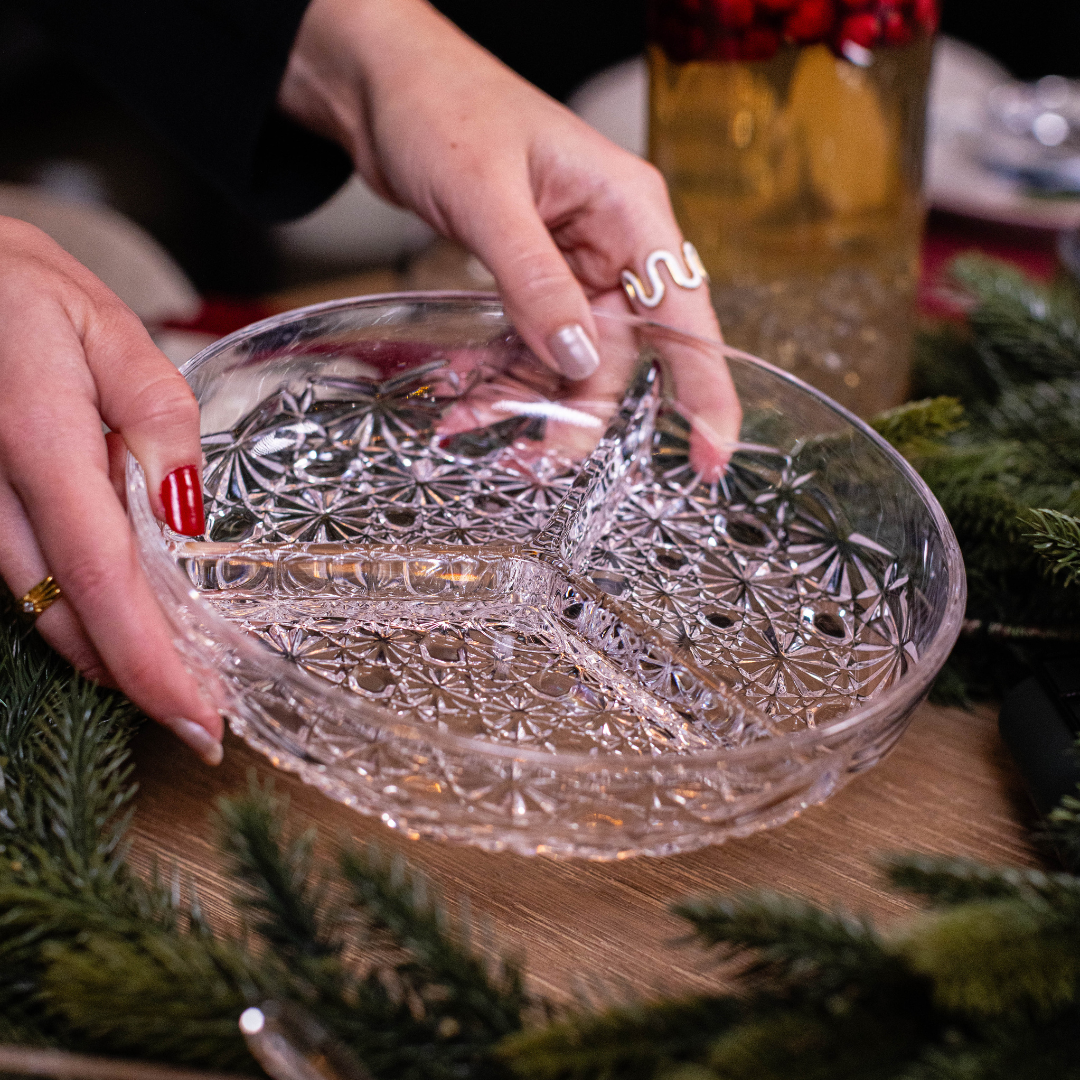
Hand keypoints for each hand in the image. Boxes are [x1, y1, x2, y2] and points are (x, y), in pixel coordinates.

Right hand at [0, 216, 222, 763]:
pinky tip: (126, 623)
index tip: (199, 719)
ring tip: (181, 679)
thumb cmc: (23, 290)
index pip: (101, 578)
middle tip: (205, 719)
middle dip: (139, 677)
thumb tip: (183, 517)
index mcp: (38, 442)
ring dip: (111, 654)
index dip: (149, 661)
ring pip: (39, 608)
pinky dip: (80, 612)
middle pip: (66, 614)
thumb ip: (158, 425)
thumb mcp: (115, 334)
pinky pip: (23, 581)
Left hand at [278, 0, 741, 475]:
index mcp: (628, 211)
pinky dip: (496, 374)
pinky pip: (526, 345)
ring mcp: (568, 265)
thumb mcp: (488, 196)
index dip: (706, 391)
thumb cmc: (441, 106)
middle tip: (535, 463)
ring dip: (522, 399)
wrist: (379, 85)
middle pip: (616, 354)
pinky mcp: (529, 278)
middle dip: (575, 413)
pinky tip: (461, 394)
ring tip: (470, 426)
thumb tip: (578, 360)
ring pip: (566, 360)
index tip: (713, 457)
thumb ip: (535, 281)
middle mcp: (609, 245)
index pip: (685, 313)